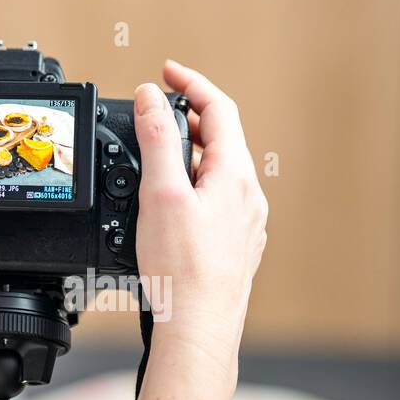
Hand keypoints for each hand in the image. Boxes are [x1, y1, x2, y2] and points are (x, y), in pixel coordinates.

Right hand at [131, 60, 268, 399]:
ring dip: (189, 152)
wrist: (198, 327)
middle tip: (152, 112)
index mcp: (234, 175)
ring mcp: (245, 222)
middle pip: (220, 138)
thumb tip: (152, 96)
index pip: (218, 108)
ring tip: (154, 155)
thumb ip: (157, 139)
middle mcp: (248, 196)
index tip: (166, 71)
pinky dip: (192, 184)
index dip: (190, 83)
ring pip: (218, 170)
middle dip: (186, 118)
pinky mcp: (234, 245)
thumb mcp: (161, 193)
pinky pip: (216, 198)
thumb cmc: (181, 269)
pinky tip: (169, 202)